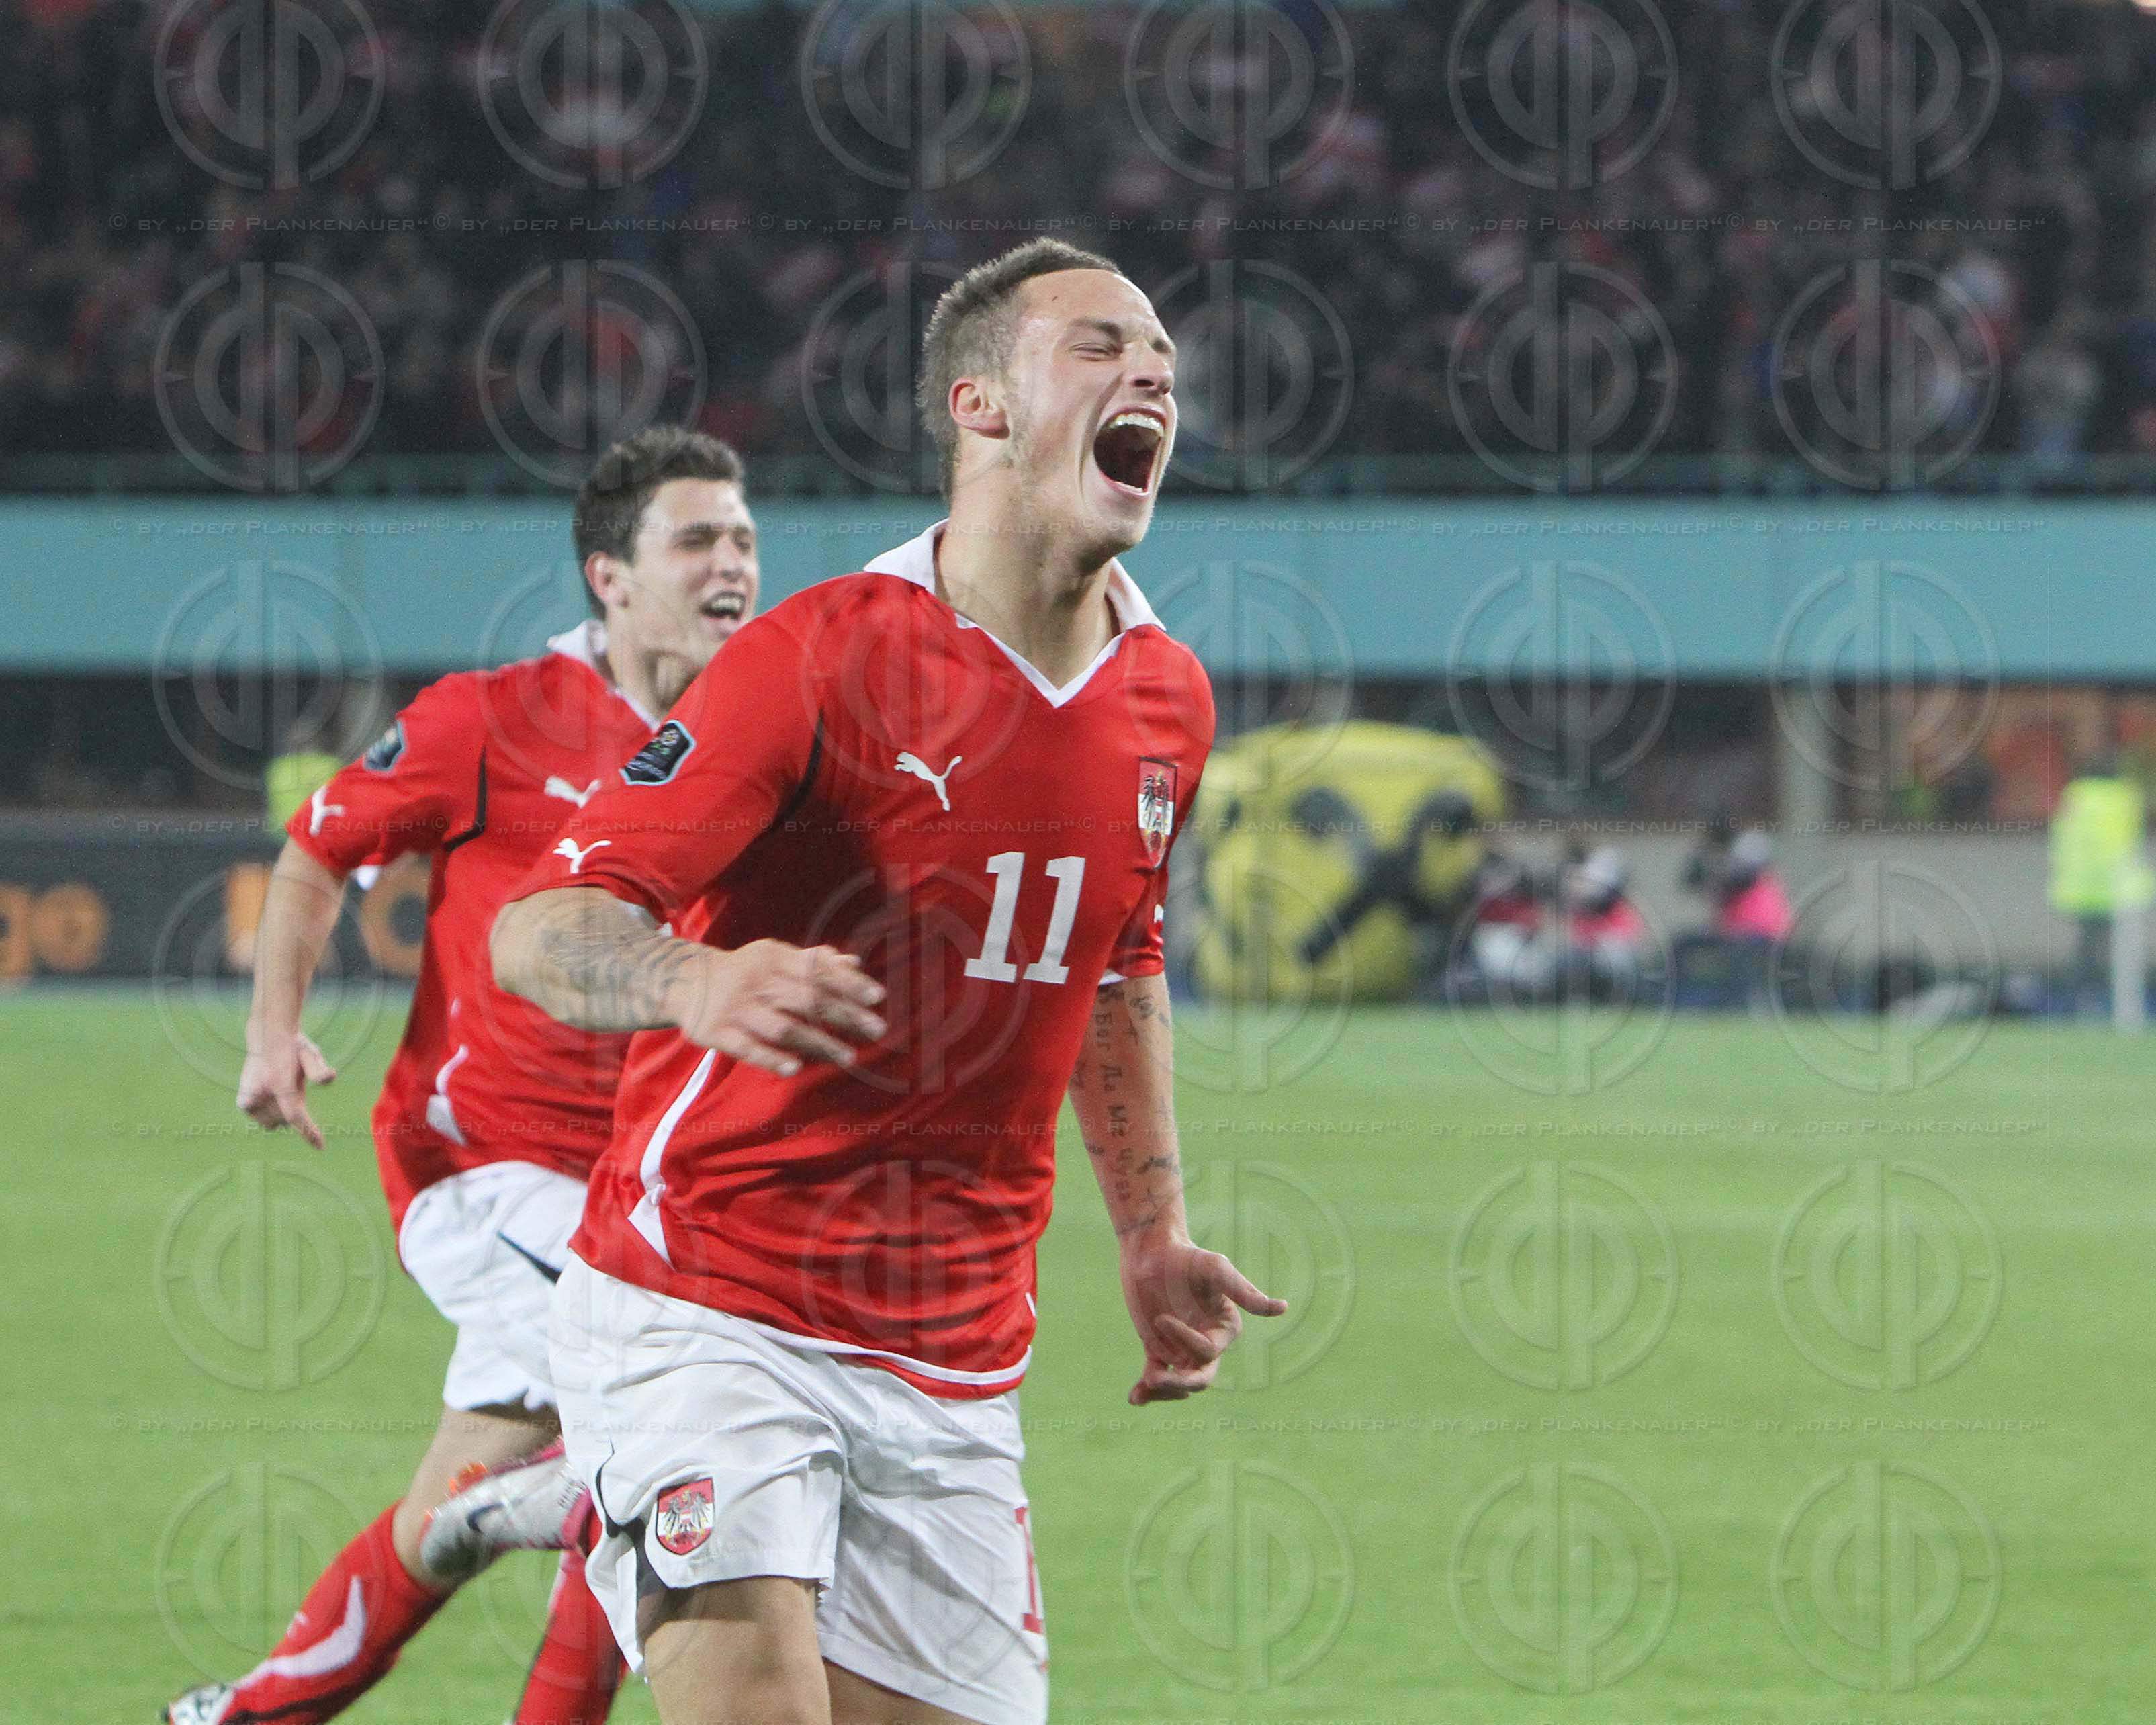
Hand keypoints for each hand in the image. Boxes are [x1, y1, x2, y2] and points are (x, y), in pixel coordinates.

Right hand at [236, 1031, 337, 1150]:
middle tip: (294, 1088)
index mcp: (280, 1083)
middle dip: (294, 1112)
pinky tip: (270, 1096)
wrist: (268, 1036)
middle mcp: (262, 1091)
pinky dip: (267, 1114)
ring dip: (281, 1113)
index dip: (308, 1132)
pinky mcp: (242, 1100)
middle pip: (286, 1120)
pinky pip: (260, 1119)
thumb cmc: (295, 1047)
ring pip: (273, 1123)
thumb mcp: (312, 1053)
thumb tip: (330, 1077)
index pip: (295, 1115)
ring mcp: (250, 1097)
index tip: (320, 1146)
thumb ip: (319, 1069)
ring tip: (282, 1089)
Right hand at [664, 941, 886, 1076]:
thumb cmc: (745, 970)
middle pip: (806, 999)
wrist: (685, 980)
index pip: (816, 970)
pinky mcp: (715, 1032)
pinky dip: (770, 1057)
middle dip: (844, 1014)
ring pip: (782, 1027)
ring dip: (817, 1042)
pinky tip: (795, 1068)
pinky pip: (746, 1047)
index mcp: (773, 958)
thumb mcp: (774, 957)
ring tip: (849, 1056)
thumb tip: (855, 962)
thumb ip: (813, 961)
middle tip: (877, 1029)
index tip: (878, 996)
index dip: (847, 983)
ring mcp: (734, 1008)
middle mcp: (755, 980)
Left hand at [1118, 1233, 1287, 1405]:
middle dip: (1180, 1384)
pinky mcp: (1158, 1349)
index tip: (1162, 1317)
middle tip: (1155, 1378)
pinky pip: (1156, 1375)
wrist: (1152, 1250)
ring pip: (1178, 1383)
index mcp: (1225, 1328)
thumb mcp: (1217, 1270)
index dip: (1187, 1341)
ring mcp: (1181, 1348)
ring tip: (1146, 1383)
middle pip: (1200, 1378)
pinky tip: (1134, 1399)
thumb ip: (1245, 1293)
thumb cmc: (1188, 1257)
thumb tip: (1283, 1308)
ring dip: (1163, 1390)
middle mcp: (1206, 1342)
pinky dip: (1146, 1391)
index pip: (1209, 1350)